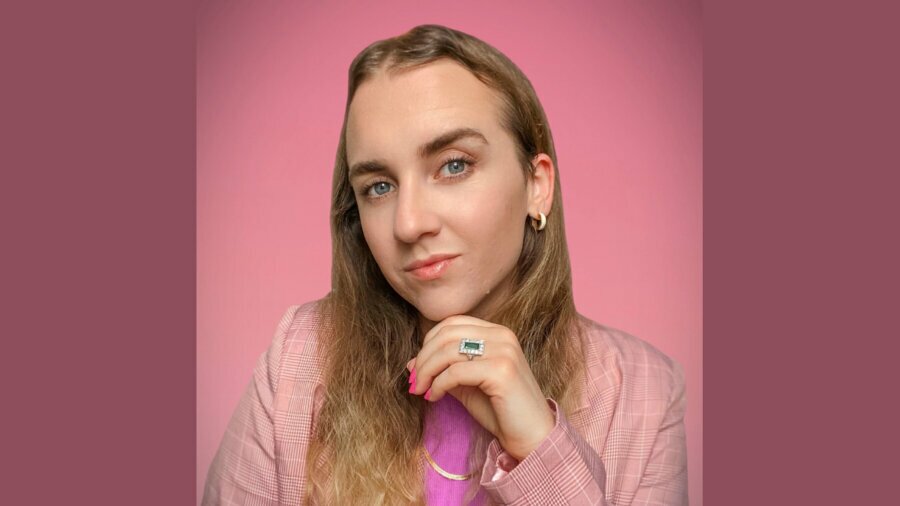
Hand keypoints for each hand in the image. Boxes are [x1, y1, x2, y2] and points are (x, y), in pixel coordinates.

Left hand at [407, 314, 555, 461]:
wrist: (532, 436)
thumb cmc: (500, 410)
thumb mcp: (467, 385)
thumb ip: (443, 370)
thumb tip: (411, 363)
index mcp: (497, 332)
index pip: (452, 323)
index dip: (428, 343)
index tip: (417, 368)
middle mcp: (502, 336)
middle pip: (447, 334)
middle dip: (423, 358)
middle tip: (414, 382)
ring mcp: (504, 351)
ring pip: (448, 351)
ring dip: (427, 372)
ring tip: (420, 391)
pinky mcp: (501, 371)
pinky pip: (456, 372)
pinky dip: (438, 384)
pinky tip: (434, 397)